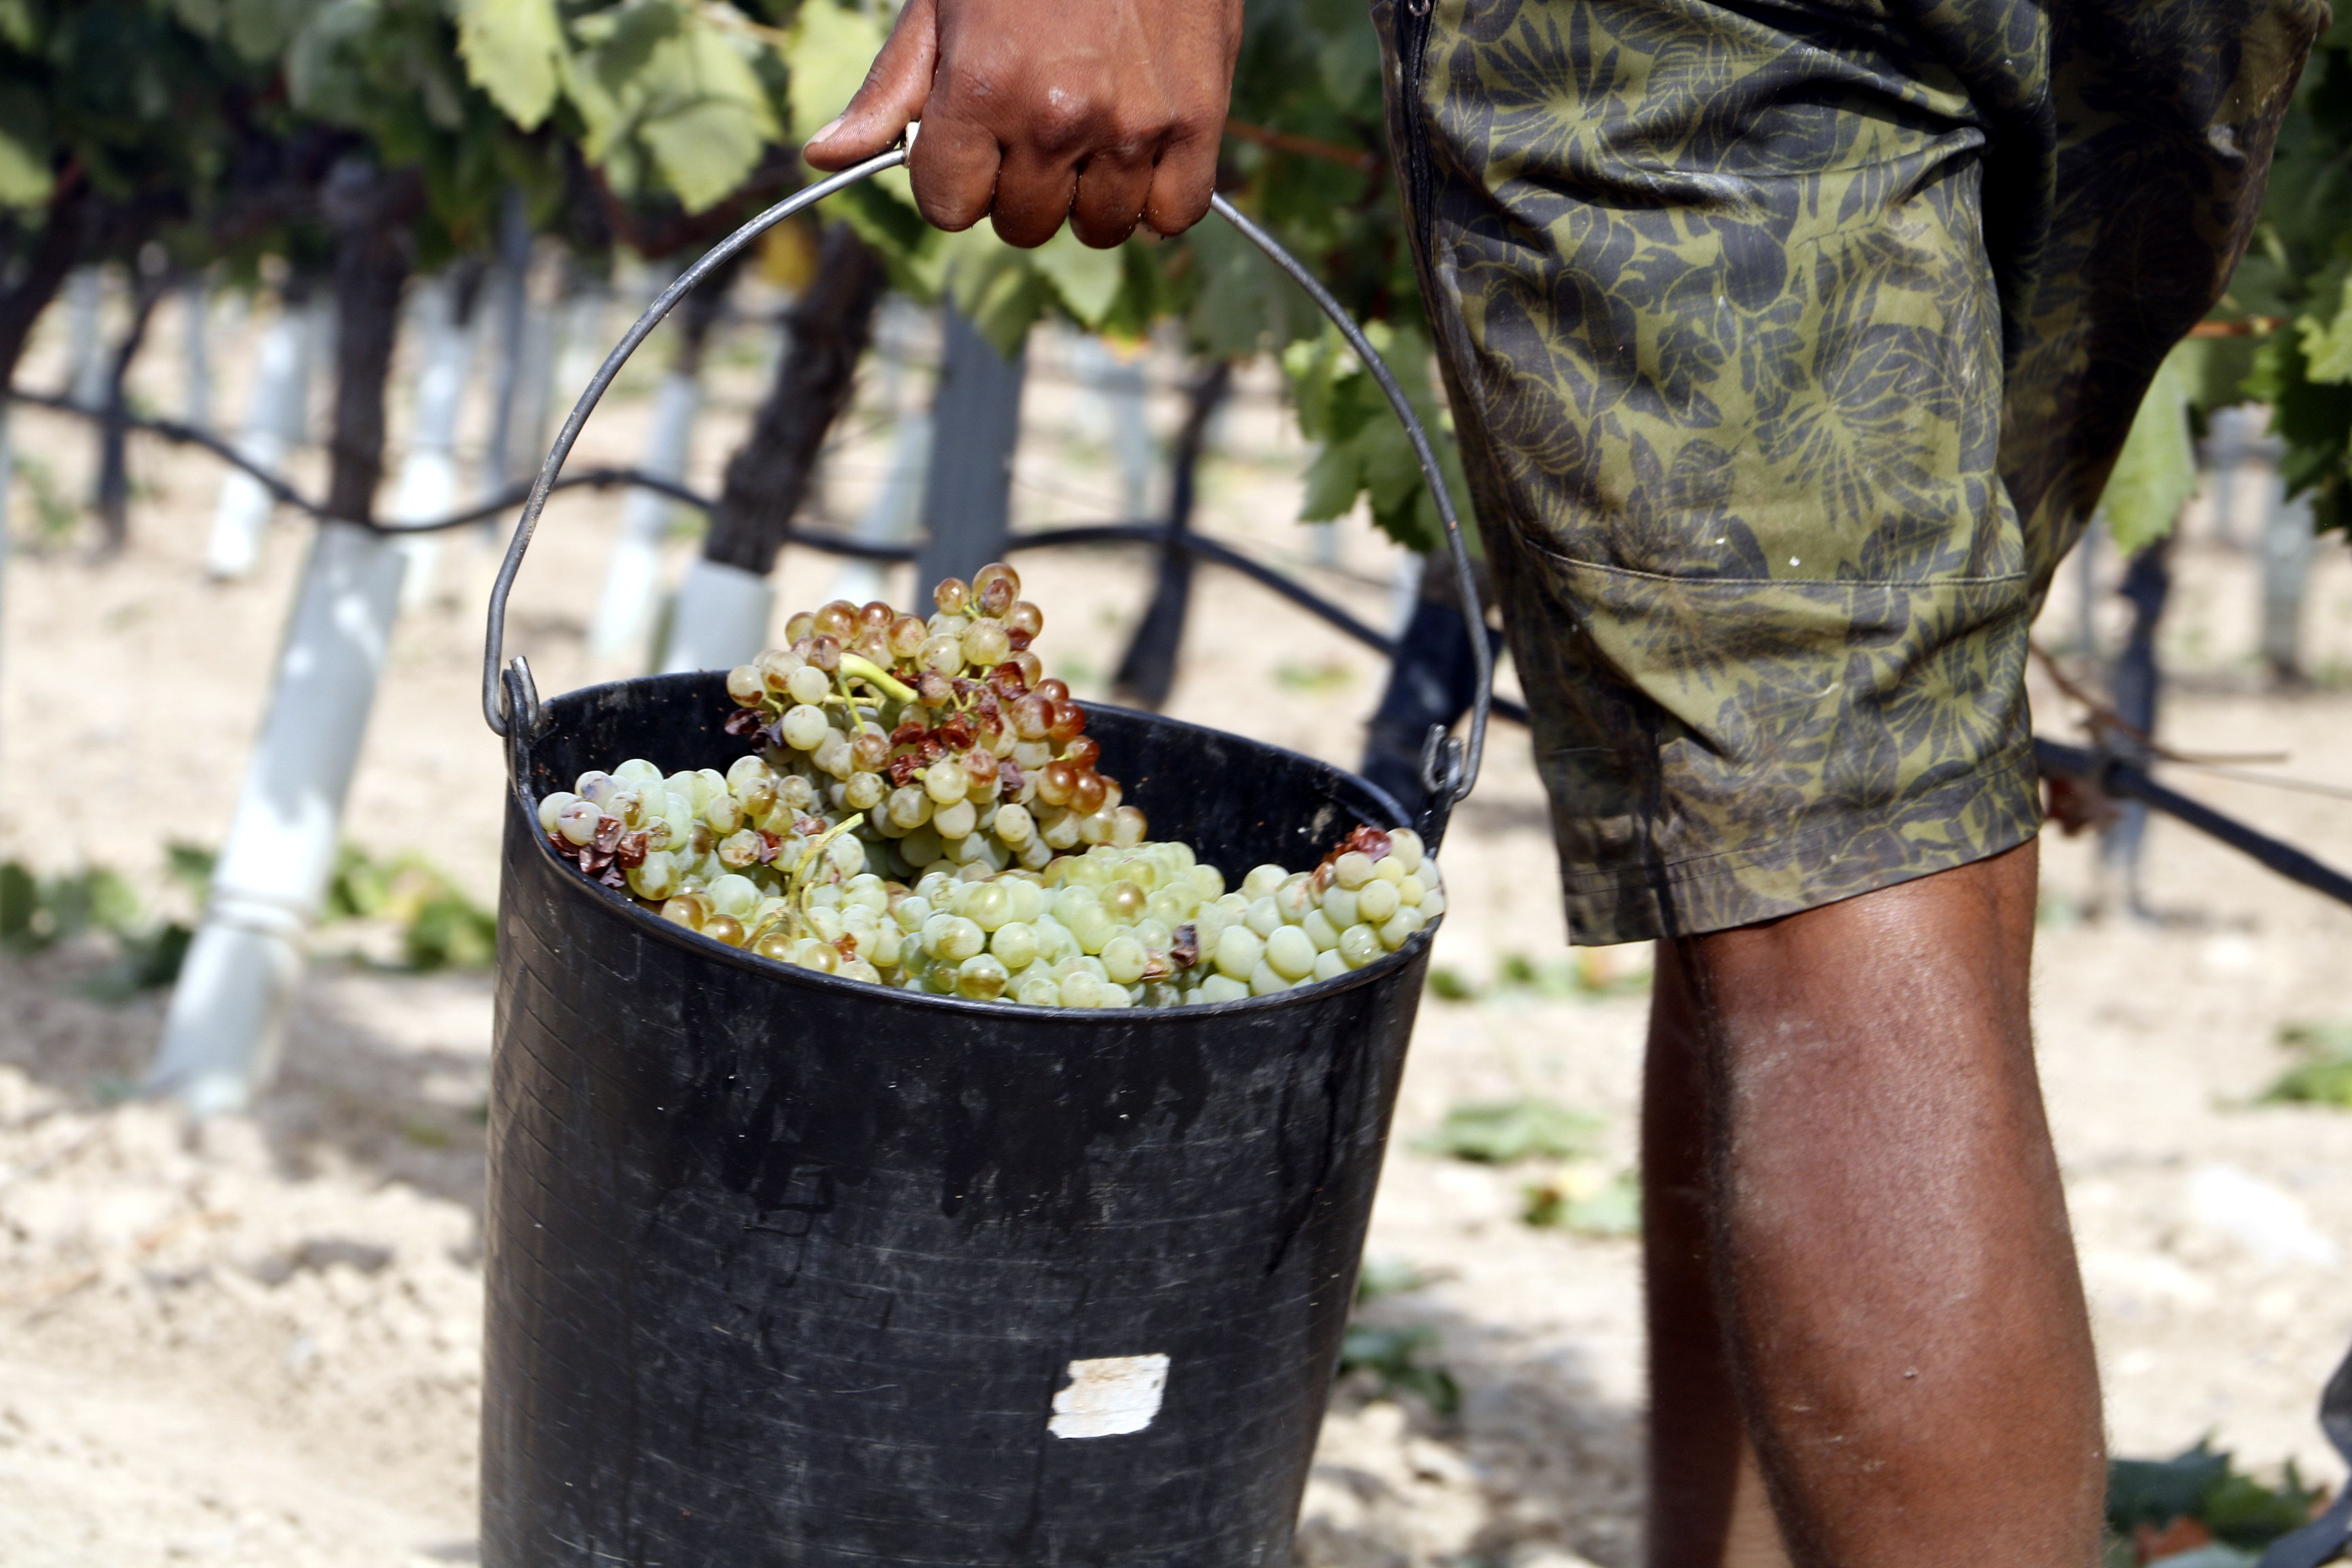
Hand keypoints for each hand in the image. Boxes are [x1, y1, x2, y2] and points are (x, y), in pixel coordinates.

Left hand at [802, 0, 1241, 249]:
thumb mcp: (942, 3)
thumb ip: (891, 88)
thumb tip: (822, 157)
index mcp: (982, 88)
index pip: (949, 207)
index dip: (954, 179)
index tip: (973, 140)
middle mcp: (1056, 119)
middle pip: (1023, 225)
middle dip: (1019, 187)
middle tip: (1036, 124)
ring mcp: (1132, 126)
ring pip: (1097, 228)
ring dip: (1088, 196)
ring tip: (1092, 131)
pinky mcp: (1197, 122)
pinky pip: (1173, 214)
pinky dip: (1156, 197)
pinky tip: (1140, 149)